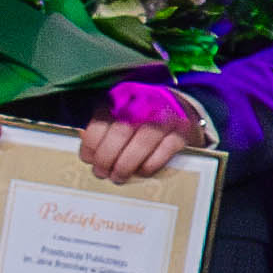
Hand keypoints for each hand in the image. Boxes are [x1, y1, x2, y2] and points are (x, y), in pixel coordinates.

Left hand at [76, 79, 201, 182]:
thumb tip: (88, 153)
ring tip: (118, 176)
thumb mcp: (121, 111)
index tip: (89, 159)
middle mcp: (145, 103)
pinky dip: (148, 167)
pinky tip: (141, 171)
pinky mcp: (183, 132)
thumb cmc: (145, 114)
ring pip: (140, 145)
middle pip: (119, 133)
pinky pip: (163, 153)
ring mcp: (166, 117)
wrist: (184, 106)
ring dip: (125, 167)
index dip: (91, 145)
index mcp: (124, 96)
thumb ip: (104, 126)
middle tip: (102, 172)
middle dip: (106, 159)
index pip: (101, 121)